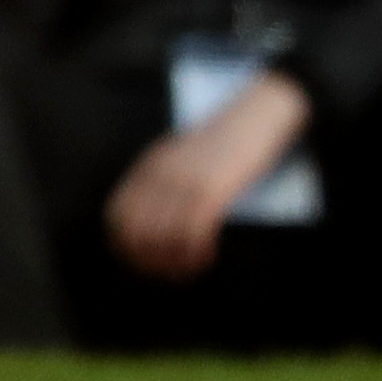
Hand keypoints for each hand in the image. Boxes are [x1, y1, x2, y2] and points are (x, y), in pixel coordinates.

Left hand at [104, 69, 309, 281]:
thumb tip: (159, 226)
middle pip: (136, 233)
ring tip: (190, 267)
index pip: (118, 215)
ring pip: (161, 239)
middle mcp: (162, 173)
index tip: (145, 261)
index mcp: (152, 163)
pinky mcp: (212, 189)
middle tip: (170, 272)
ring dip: (174, 263)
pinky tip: (206, 256)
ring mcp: (185, 181)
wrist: (263, 108)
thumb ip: (169, 179)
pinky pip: (191, 233)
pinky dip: (195, 253)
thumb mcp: (188, 153)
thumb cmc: (233, 136)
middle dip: (149, 261)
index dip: (126, 246)